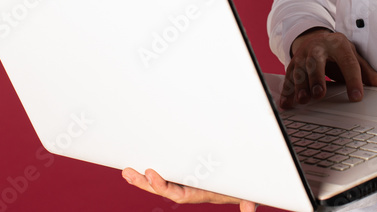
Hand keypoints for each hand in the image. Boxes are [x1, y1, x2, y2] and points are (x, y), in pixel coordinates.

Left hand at [122, 168, 257, 210]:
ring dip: (142, 178)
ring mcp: (184, 181)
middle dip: (144, 183)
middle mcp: (188, 189)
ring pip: (160, 182)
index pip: (177, 193)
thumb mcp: (246, 194)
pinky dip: (151, 172)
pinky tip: (138, 168)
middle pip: (162, 189)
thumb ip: (248, 202)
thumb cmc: (241, 187)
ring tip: (126, 172)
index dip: (162, 185)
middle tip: (128, 173)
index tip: (151, 173)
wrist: (241, 184)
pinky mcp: (183, 171)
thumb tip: (250, 210)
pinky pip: (165, 173)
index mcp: (199, 193)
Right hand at [280, 29, 376, 108]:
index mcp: (338, 45)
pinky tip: (287, 104)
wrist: (314, 38)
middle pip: (316, 62)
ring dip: (300, 86)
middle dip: (316, 78)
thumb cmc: (338, 52)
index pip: (347, 61)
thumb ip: (371, 75)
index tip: (357, 96)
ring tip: (303, 100)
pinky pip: (288, 78)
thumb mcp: (355, 58)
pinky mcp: (292, 64)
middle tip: (319, 94)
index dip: (353, 79)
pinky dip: (286, 91)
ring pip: (299, 70)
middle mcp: (318, 48)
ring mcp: (303, 56)